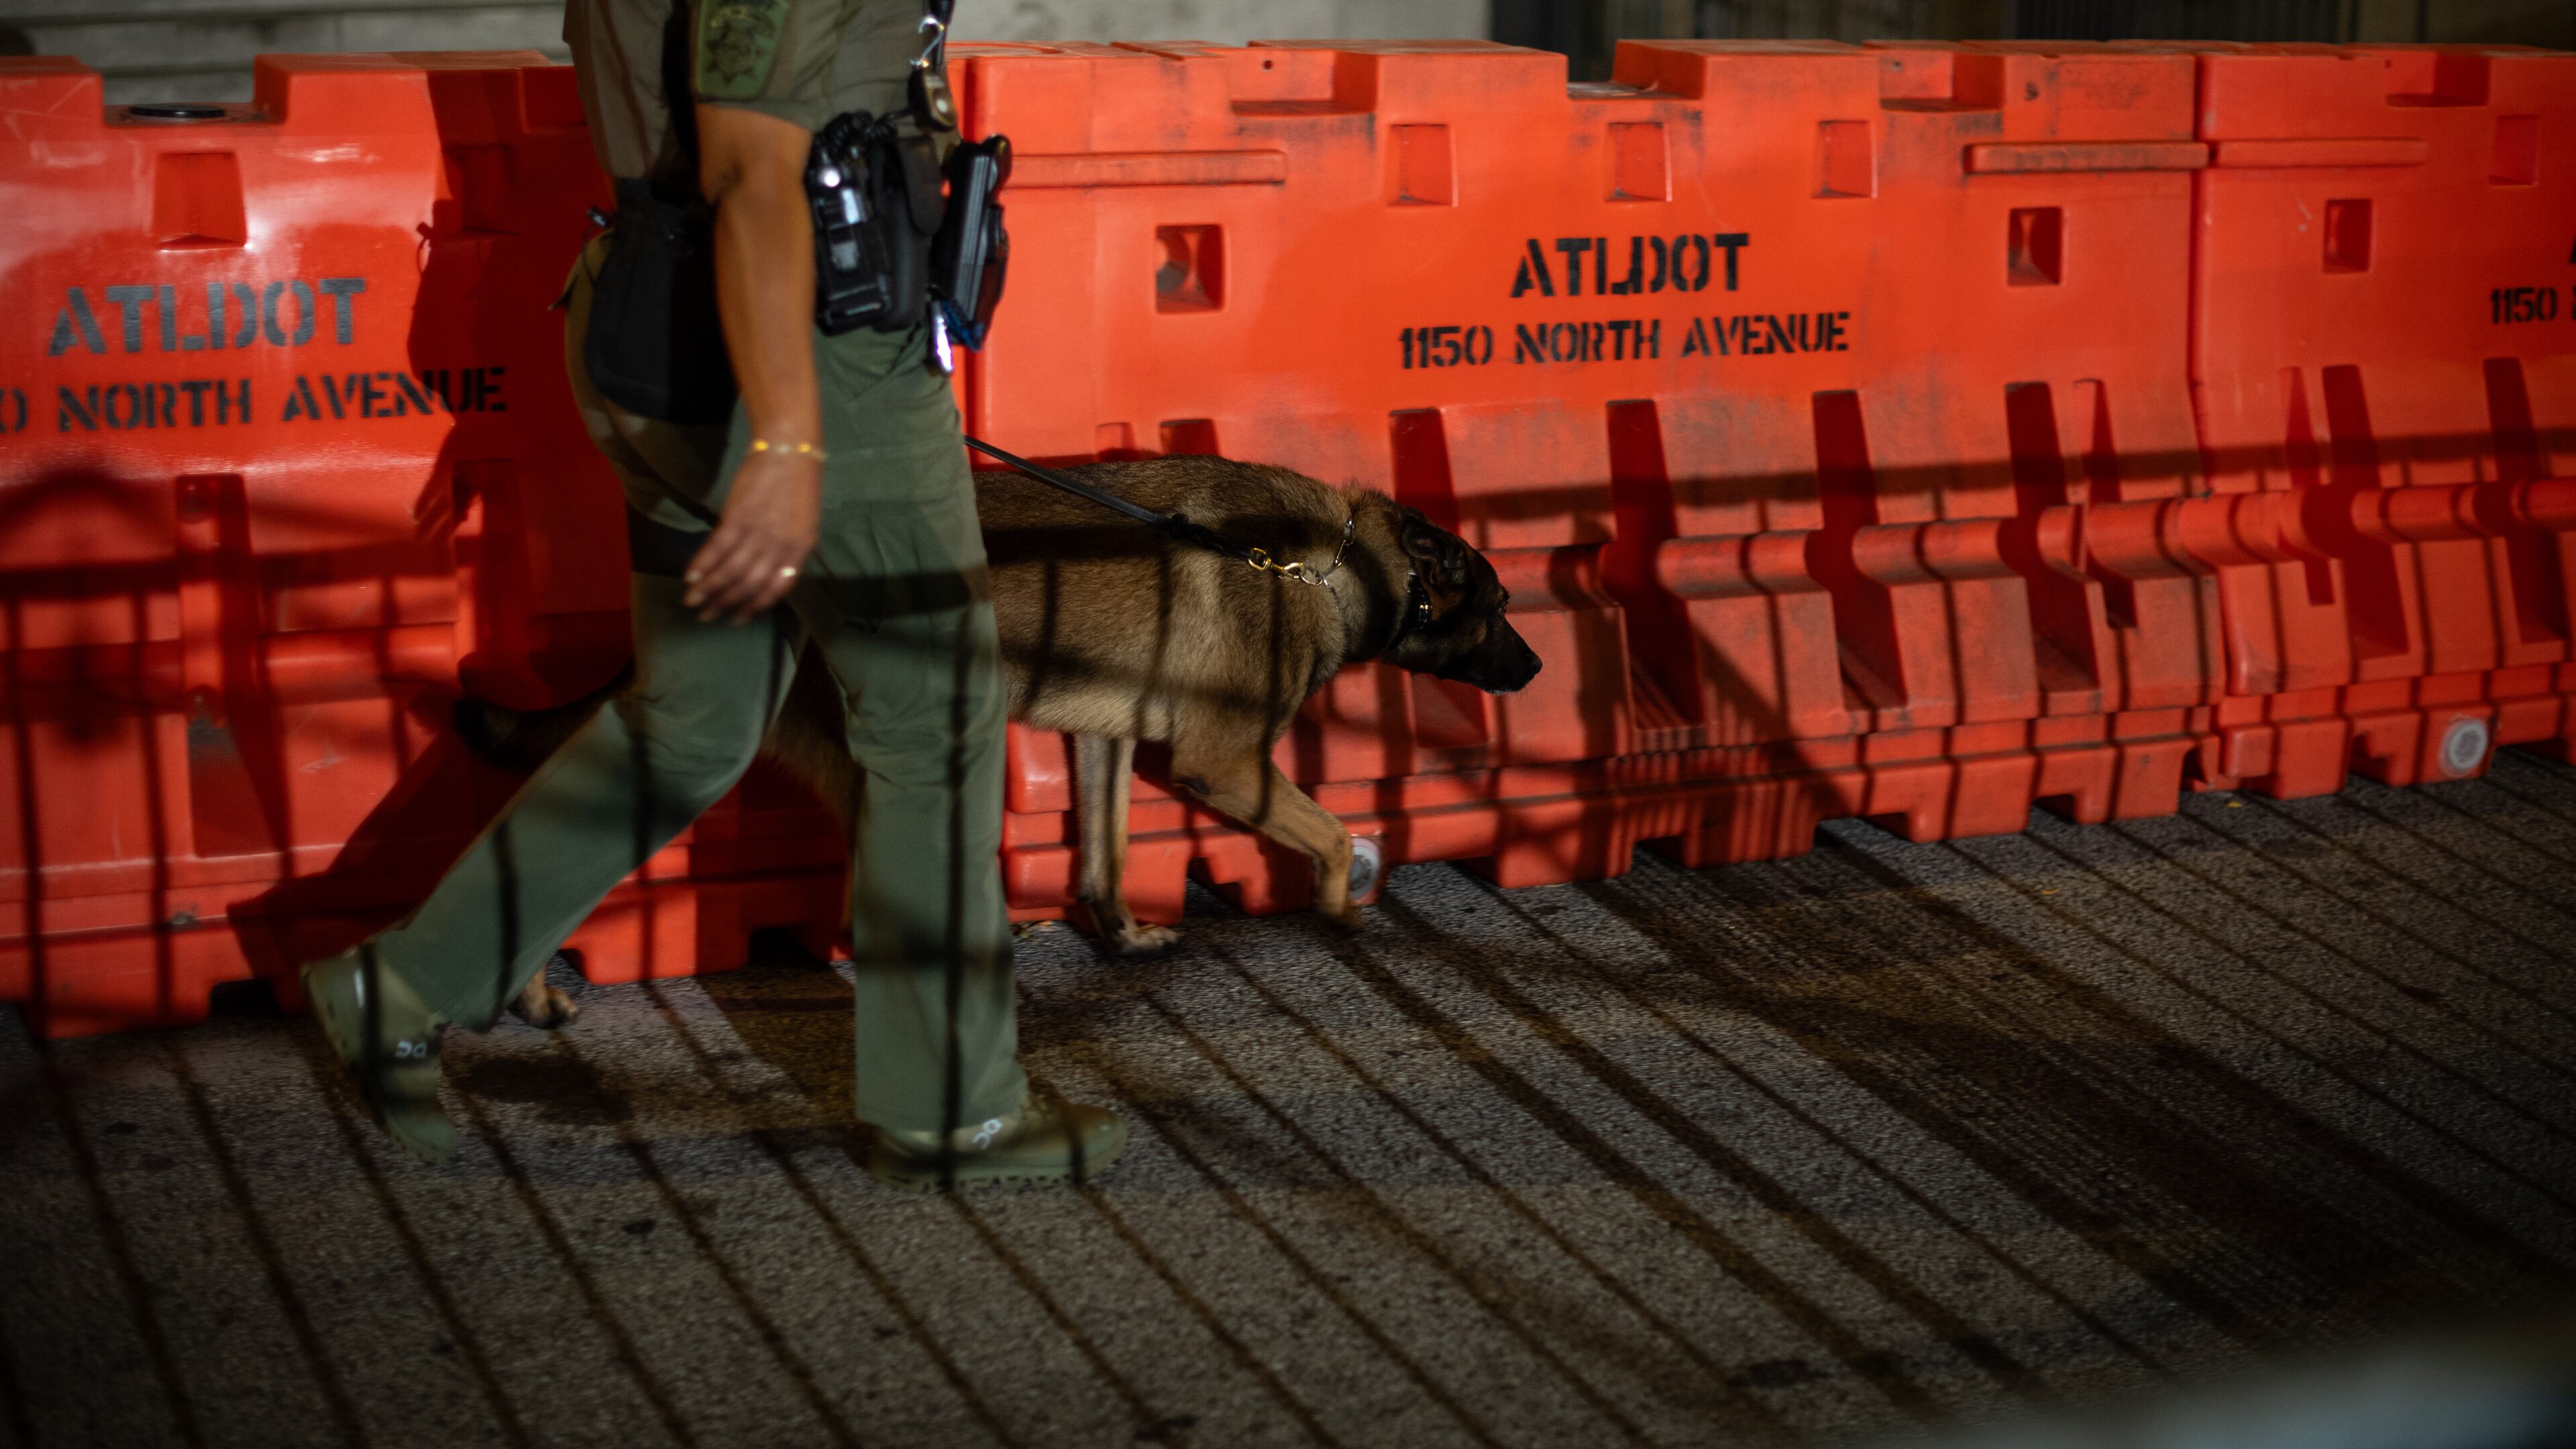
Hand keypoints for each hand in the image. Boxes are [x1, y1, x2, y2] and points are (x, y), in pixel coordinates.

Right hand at [684, 447, 820, 622]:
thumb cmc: (797, 485)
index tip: (738, 619)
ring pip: (731, 571)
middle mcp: (780, 546)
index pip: (776, 589)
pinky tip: (690, 577)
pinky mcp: (738, 517)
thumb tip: (764, 571)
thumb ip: (786, 549)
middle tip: (707, 617)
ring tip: (692, 602)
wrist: (790, 450)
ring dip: (709, 590)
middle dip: (726, 603)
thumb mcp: (802, 522)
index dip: (755, 606)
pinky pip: (717, 548)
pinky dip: (702, 564)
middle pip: (749, 585)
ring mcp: (759, 533)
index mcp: (801, 550)